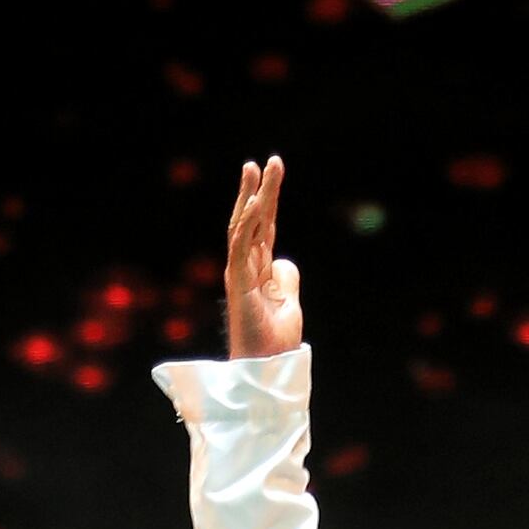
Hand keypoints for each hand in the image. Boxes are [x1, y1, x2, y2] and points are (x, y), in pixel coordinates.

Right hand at [222, 158, 303, 360]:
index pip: (263, 227)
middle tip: (263, 161)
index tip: (271, 173)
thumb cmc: (275, 341)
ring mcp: (239, 273)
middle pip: (251, 221)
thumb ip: (286, 280)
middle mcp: (245, 266)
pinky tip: (256, 202)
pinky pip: (240, 246)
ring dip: (251, 196)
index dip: (268, 201)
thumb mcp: (289, 302)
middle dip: (256, 190)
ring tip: (256, 169)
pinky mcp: (238, 282)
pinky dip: (248, 223)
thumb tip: (284, 260)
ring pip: (243, 226)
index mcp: (258, 269)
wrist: (268, 366)